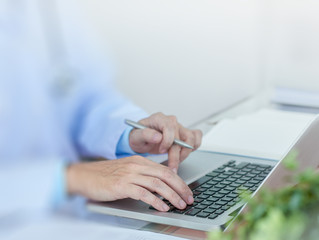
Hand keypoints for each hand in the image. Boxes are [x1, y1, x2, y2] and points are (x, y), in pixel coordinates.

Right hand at [67, 156, 193, 210]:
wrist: (84, 175)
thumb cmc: (105, 175)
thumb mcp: (127, 170)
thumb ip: (143, 174)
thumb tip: (160, 184)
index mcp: (139, 161)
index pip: (165, 170)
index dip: (179, 181)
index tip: (186, 191)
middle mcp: (136, 165)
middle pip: (165, 175)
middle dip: (180, 188)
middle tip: (188, 199)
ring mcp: (129, 175)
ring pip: (157, 184)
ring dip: (171, 195)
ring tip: (179, 205)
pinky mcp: (121, 185)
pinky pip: (143, 193)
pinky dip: (155, 201)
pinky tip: (162, 207)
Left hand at [129, 113, 201, 171]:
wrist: (141, 139)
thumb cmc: (139, 137)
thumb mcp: (136, 136)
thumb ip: (145, 134)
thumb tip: (158, 137)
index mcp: (160, 118)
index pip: (170, 128)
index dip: (167, 141)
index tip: (161, 151)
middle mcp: (171, 121)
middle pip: (182, 137)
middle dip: (176, 155)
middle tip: (171, 166)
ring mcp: (179, 128)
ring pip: (192, 138)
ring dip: (185, 153)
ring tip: (176, 161)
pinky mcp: (185, 134)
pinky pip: (197, 137)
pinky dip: (195, 146)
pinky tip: (184, 154)